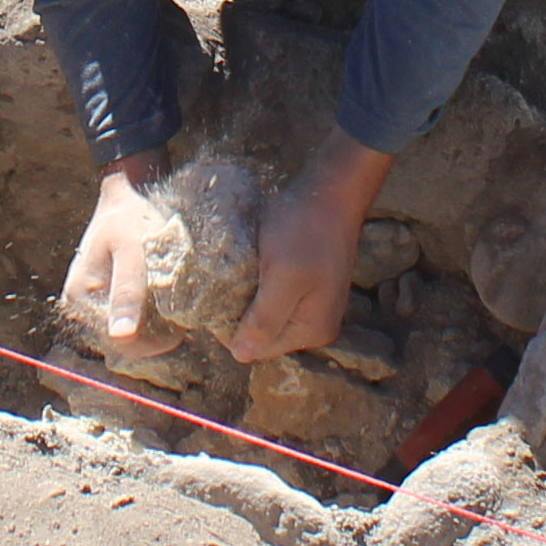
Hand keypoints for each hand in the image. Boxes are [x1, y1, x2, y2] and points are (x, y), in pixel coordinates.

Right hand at [61, 162, 170, 355]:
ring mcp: (94, 308)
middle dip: (159, 329)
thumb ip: (127, 291)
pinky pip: (136, 328)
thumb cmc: (130, 220)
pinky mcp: (108, 306)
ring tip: (169, 292)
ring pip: (135, 339)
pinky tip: (161, 295)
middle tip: (177, 297)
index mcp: (81, 297)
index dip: (157, 335)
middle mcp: (82, 309)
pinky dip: (155, 318)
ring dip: (159, 324)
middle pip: (129, 345)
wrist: (127, 200)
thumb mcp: (132, 250)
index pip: (124, 343)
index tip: (178, 310)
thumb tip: (121, 335)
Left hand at [230, 133, 395, 365]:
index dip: (232, 328)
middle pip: (264, 333)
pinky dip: (260, 284)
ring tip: (236, 273)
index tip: (214, 299)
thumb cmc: (306, 230)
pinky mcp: (310, 283)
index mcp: (312, 330)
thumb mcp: (282, 277)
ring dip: (249, 297)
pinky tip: (252, 265)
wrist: (331, 189)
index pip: (258, 348)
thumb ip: (264, 320)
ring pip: (267, 313)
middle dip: (241, 313)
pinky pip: (276, 295)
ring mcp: (315, 303)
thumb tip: (240, 356)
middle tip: (223, 283)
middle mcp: (317, 324)